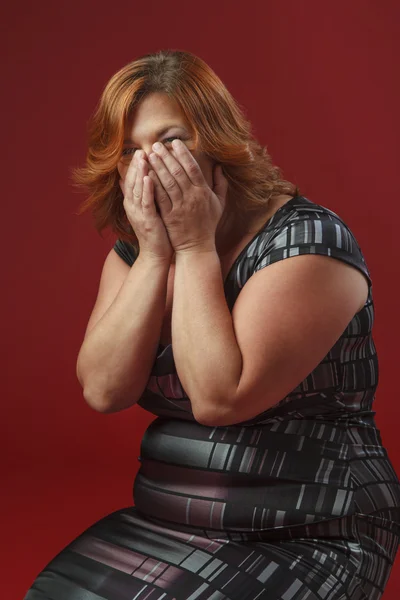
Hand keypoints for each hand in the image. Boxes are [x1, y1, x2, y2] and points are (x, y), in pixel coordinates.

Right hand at [119, 149, 173, 261]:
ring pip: (138, 189)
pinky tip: (150, 177)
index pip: (132, 180)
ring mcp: (139, 213)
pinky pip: (147, 202)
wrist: (155, 254)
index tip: (140, 151)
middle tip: (141, 150)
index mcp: (133, 203)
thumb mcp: (145, 211)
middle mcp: (133, 207)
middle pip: (132, 182)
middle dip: (136, 165)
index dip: (135, 166)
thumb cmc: (155, 232)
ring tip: (143, 157)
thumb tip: (131, 182)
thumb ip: (140, 195)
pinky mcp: (148, 220)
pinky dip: (147, 189)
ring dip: (140, 173)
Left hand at [146, 139, 228, 253]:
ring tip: (150, 155)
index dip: (183, 154)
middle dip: (167, 157)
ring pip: (168, 182)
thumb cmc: (207, 224)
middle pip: (178, 172)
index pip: (193, 168)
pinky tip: (146, 174)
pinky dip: (153, 185)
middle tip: (156, 145)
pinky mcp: (169, 216)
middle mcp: (192, 197)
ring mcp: (180, 207)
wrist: (197, 247)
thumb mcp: (219, 204)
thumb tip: (219, 166)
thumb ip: (220, 184)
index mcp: (203, 192)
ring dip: (158, 167)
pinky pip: (160, 197)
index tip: (174, 143)